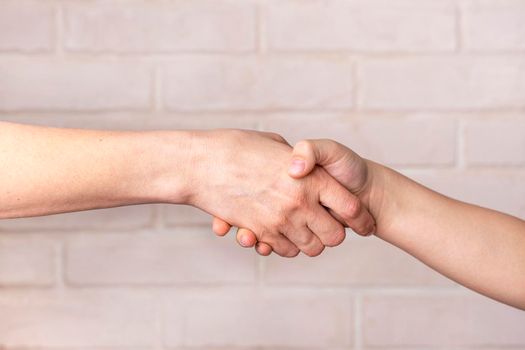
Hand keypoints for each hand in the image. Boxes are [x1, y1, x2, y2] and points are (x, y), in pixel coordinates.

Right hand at [212, 138, 376, 255]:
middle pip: (335, 236)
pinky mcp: (260, 232)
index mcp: (310, 177)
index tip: (361, 222)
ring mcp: (280, 220)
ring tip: (305, 229)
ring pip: (311, 248)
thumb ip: (297, 157)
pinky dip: (289, 246)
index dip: (360, 218)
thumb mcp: (275, 144)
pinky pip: (286, 251)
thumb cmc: (236, 147)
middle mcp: (300, 202)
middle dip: (335, 233)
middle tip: (328, 224)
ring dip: (312, 241)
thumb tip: (304, 166)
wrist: (200, 164)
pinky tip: (284, 232)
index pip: (351, 208)